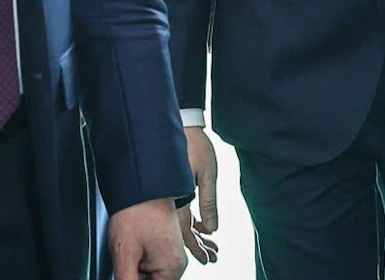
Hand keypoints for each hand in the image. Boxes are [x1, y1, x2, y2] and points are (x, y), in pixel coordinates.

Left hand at [108, 197, 188, 278]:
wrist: (143, 186)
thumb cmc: (136, 214)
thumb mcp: (125, 255)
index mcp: (173, 268)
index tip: (126, 271)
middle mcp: (177, 263)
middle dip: (134, 276)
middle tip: (126, 259)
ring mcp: (173, 254)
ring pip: (149, 276)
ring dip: (135, 270)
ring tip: (128, 251)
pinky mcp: (166, 247)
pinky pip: (151, 265)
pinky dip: (138, 262)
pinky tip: (131, 250)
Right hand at [176, 127, 218, 263]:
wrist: (182, 124)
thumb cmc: (194, 145)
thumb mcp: (208, 174)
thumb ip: (209, 202)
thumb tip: (212, 229)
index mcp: (178, 200)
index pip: (185, 235)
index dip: (196, 249)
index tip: (208, 260)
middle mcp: (171, 201)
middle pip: (183, 233)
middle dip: (198, 246)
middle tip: (213, 256)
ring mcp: (171, 195)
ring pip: (183, 223)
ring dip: (197, 235)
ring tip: (212, 245)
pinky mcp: (173, 188)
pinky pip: (182, 211)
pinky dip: (194, 221)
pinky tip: (203, 224)